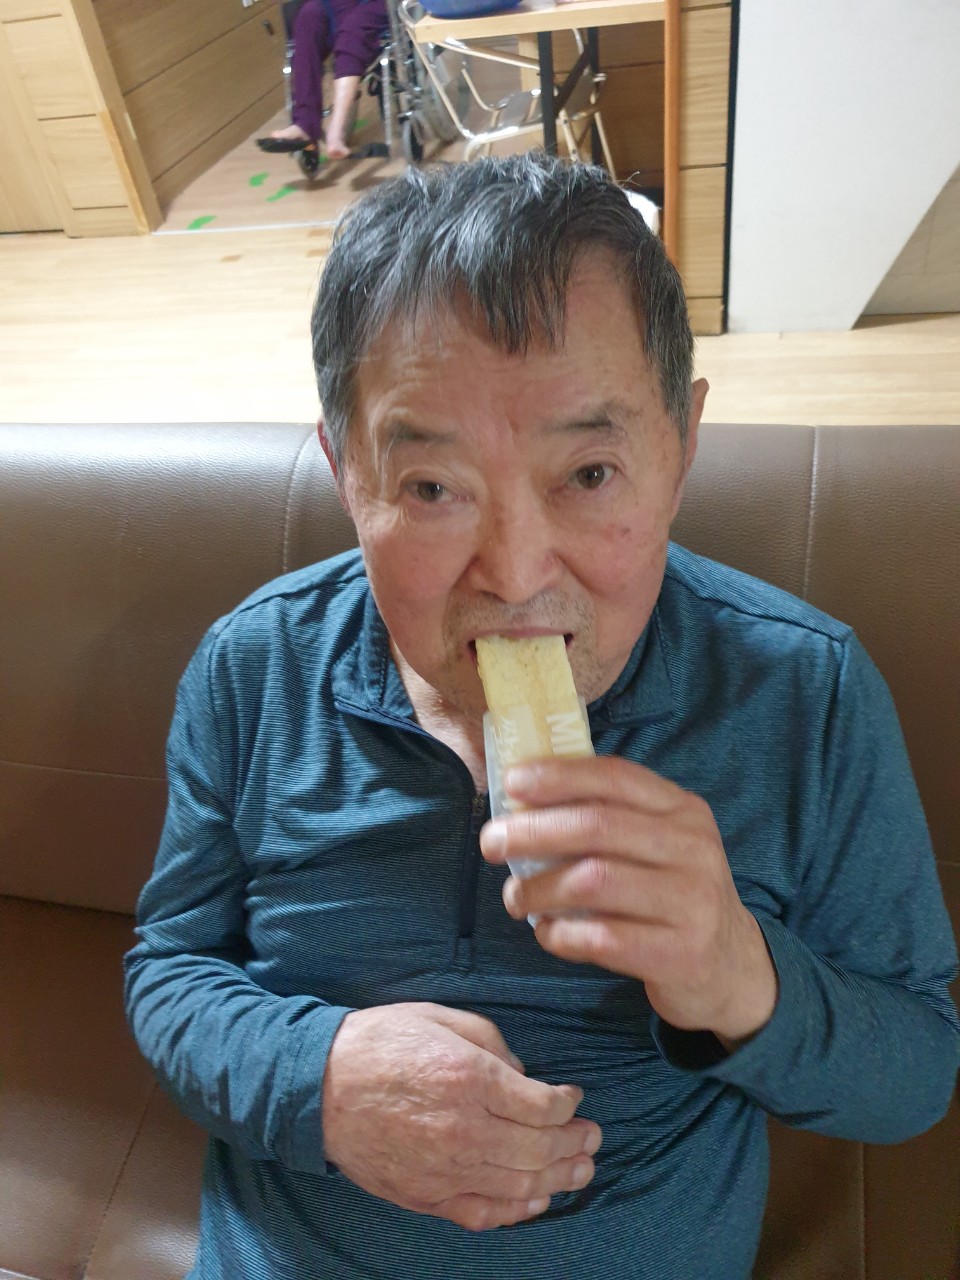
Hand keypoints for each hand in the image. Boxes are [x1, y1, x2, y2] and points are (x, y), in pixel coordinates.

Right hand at [321, 1002, 601, 1229]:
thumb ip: (492, 1043)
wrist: (318, 1085)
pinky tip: (538, 1200)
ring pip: (520, 1186)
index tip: (574, 1097)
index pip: (542, 1105)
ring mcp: (446, 1169)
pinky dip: (517, 1211)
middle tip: (593, 1138)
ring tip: (582, 1171)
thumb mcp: (441, 1018)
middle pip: (540, 1149)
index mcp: (470, 1078)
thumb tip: (524, 1074)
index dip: (568, 1103)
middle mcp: (465, 1129)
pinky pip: (484, 1213)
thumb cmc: (380, 1042)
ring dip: (560, 1180)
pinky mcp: (426, 1196)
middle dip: (575, 1144)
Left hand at [479, 757, 777, 1046]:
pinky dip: (561, 935)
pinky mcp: (680, 954)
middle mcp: (693, 849)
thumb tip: (525, 800)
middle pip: (597, 827)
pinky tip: (547, 933)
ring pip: (593, 882)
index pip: (616, 778)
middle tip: (491, 842)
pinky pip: (601, 939)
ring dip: (539, 888)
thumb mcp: (661, 844)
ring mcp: (691, 903)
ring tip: (514, 898)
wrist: (732, 968)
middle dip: (533, 831)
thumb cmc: (673, 894)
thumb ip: (610, 818)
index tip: (511, 782)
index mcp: (684, 810)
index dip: (559, 776)